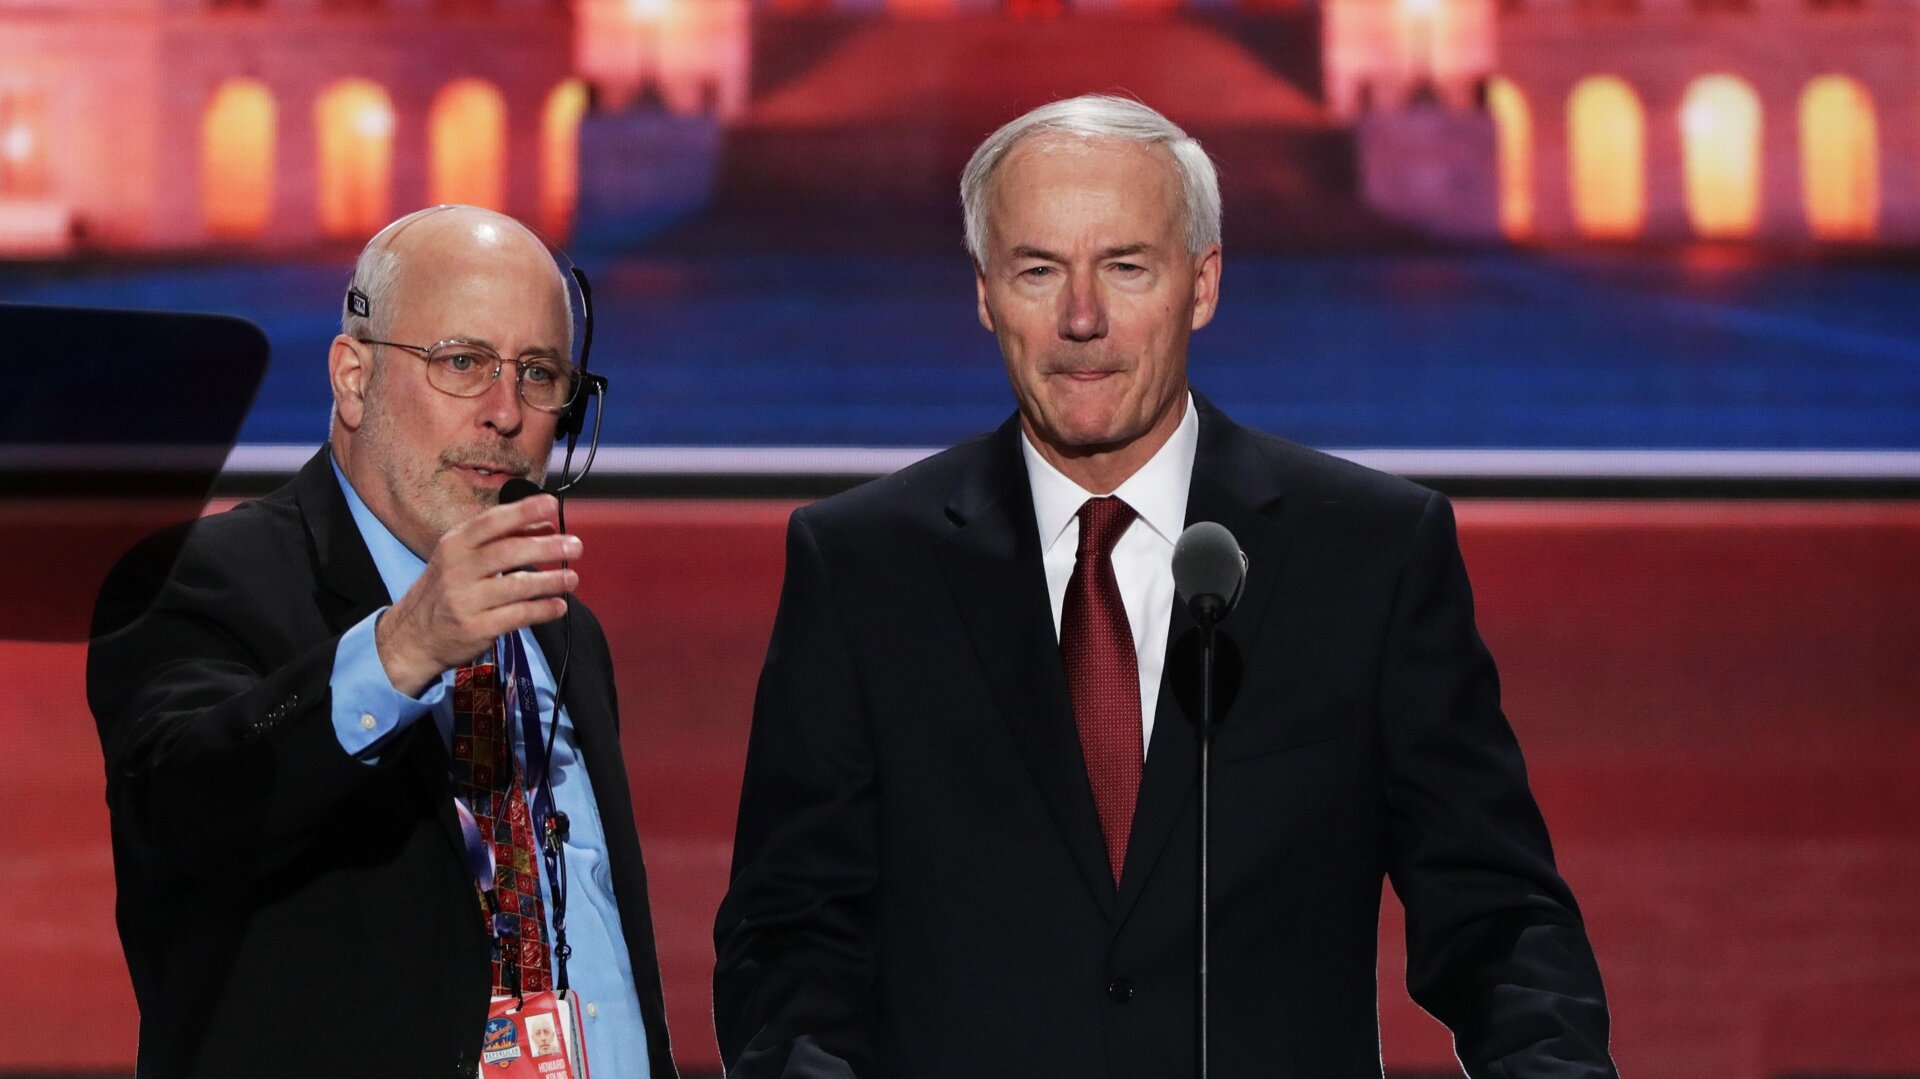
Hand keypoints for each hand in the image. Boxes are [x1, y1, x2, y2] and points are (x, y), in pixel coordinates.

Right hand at [375, 494, 581, 696]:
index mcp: (455, 544)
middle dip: (547, 547)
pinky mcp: (476, 628)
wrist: (413, 636)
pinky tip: (559, 606)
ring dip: (550, 581)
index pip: (491, 522)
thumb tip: (547, 526)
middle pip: (508, 552)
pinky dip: (543, 610)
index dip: (523, 511)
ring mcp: (465, 600)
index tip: (552, 504)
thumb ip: (503, 539)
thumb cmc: (446, 588)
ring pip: (516, 585)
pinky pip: (517, 616)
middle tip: (576, 546)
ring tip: (572, 578)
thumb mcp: (463, 558)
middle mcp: (457, 569)